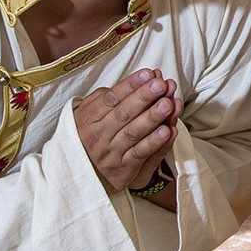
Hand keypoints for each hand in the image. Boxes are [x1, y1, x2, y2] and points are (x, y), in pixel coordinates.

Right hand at [74, 68, 177, 193]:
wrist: (82, 177)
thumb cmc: (89, 139)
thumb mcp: (86, 117)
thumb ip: (102, 99)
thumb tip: (127, 84)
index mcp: (89, 119)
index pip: (111, 98)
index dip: (130, 85)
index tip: (148, 73)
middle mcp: (98, 135)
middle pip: (123, 113)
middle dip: (144, 97)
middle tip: (161, 85)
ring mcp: (111, 153)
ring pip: (133, 133)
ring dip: (152, 118)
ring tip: (168, 104)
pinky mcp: (123, 169)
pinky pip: (140, 154)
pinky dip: (154, 142)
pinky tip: (167, 131)